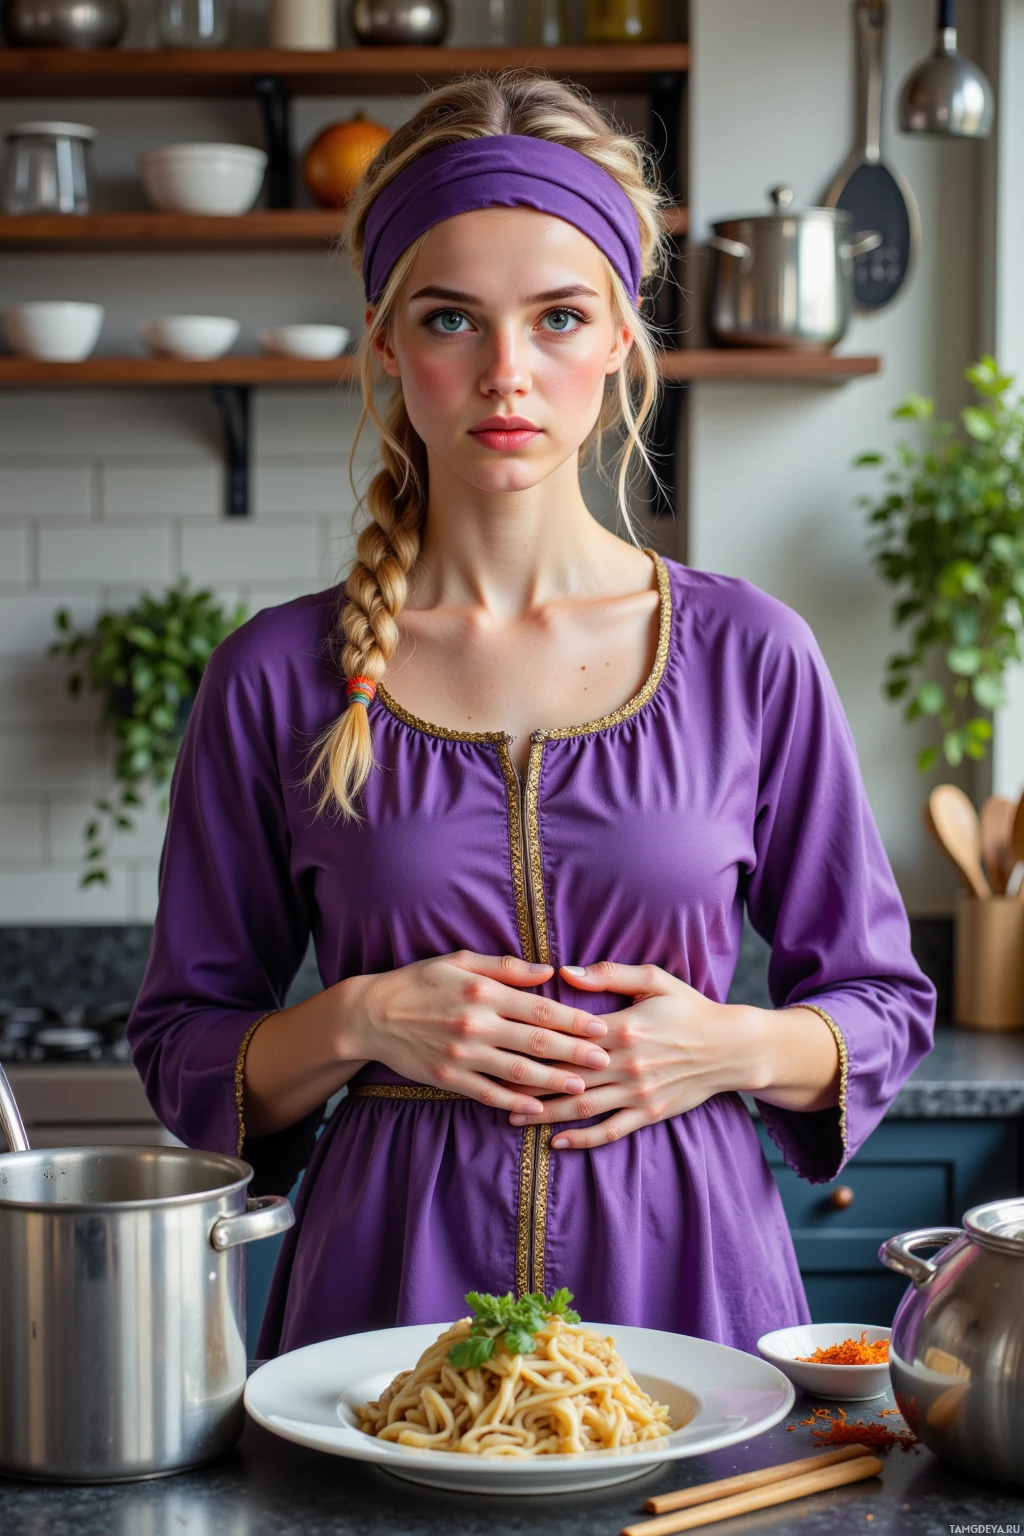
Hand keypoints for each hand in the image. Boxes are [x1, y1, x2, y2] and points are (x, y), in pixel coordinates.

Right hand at [341, 950, 610, 1117]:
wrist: (372, 1014)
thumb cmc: (421, 981)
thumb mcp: (461, 961)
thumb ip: (507, 967)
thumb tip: (549, 970)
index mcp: (484, 991)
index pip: (540, 1008)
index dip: (574, 1020)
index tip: (600, 1028)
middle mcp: (477, 1024)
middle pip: (536, 1042)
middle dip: (575, 1054)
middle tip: (605, 1061)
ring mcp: (463, 1054)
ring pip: (518, 1072)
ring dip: (553, 1082)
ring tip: (581, 1087)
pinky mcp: (448, 1078)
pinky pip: (488, 1093)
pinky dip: (515, 1102)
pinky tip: (537, 1107)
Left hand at [507, 961, 764, 1149]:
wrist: (732, 1047)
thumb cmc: (689, 1008)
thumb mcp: (653, 979)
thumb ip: (608, 974)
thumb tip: (564, 971)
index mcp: (621, 1028)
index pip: (566, 1038)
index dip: (532, 1044)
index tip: (500, 1043)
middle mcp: (625, 1064)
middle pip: (566, 1077)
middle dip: (526, 1083)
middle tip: (490, 1084)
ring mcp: (637, 1093)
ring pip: (581, 1107)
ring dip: (544, 1113)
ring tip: (511, 1115)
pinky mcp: (649, 1113)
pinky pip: (610, 1130)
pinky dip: (582, 1138)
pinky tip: (556, 1142)